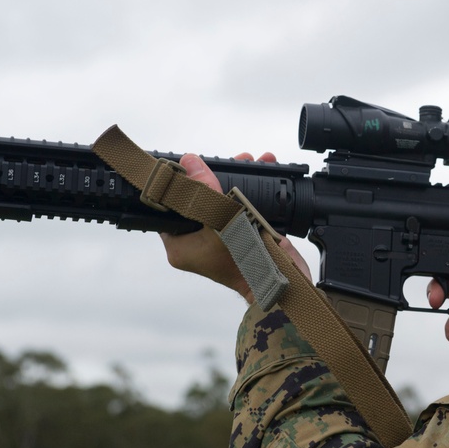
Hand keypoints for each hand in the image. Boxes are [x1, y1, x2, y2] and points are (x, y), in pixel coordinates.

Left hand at [160, 152, 311, 302]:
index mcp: (179, 244)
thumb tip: (191, 162)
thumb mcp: (221, 223)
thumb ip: (206, 192)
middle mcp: (195, 242)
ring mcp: (218, 238)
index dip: (180, 182)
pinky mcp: (238, 235)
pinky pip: (238, 206)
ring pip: (221, 199)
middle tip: (230, 160)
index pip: (168, 206)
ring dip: (237, 178)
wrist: (280, 287)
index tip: (191, 163)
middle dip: (215, 175)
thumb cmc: (245, 266)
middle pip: (198, 198)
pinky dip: (250, 191)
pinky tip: (262, 172)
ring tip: (250, 161)